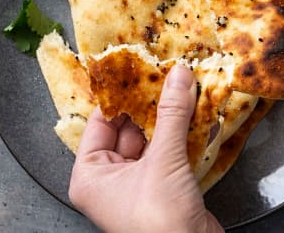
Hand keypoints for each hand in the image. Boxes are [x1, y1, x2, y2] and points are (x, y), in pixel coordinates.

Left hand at [69, 64, 223, 232]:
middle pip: (127, 127)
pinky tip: (194, 112)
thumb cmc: (159, 225)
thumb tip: (177, 76)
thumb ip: (171, 114)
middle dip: (148, 103)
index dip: (119, 94)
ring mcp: (137, 184)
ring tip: (182, 86)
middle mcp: (108, 181)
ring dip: (168, 117)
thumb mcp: (163, 161)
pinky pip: (168, 152)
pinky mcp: (163, 188)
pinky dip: (180, 133)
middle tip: (165, 73)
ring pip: (151, 138)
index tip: (135, 67)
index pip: (100, 121)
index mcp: (89, 176)